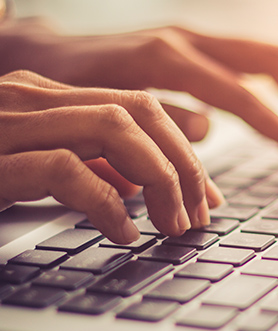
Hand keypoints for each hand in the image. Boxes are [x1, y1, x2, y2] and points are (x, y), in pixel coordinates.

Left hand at [0, 18, 277, 167]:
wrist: (39, 52)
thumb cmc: (64, 87)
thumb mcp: (103, 112)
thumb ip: (159, 121)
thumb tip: (207, 133)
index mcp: (167, 60)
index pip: (245, 98)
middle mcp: (188, 40)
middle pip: (273, 60)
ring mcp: (192, 37)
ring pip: (266, 55)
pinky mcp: (191, 45)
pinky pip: (247, 61)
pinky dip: (272, 88)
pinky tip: (277, 113)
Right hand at [0, 70, 224, 243]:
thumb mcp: (37, 166)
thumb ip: (89, 163)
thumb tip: (140, 182)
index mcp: (49, 97)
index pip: (139, 107)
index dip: (184, 151)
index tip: (205, 196)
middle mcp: (32, 98)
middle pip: (138, 111)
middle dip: (183, 163)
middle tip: (200, 213)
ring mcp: (9, 123)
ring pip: (113, 127)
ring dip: (158, 179)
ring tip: (172, 223)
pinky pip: (66, 169)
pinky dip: (106, 203)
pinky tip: (123, 233)